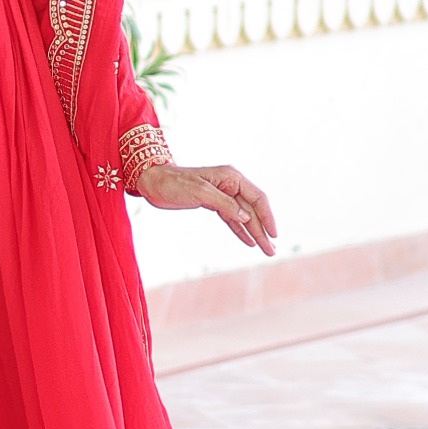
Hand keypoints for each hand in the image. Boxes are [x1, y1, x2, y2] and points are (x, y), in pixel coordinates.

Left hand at [137, 161, 275, 255]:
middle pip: (252, 210)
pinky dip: (241, 231)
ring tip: (266, 249)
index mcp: (231, 177)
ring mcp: (223, 195)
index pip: (257, 197)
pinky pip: (232, 219)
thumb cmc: (174, 183)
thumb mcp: (200, 192)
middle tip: (271, 251)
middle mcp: (230, 185)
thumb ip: (225, 203)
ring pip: (244, 216)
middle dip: (262, 230)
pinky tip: (249, 241)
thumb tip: (246, 216)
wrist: (153, 182)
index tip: (274, 234)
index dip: (267, 216)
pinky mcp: (213, 204)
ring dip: (254, 233)